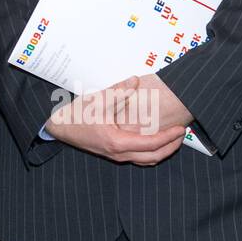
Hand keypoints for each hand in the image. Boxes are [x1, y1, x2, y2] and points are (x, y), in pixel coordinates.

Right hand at [44, 76, 184, 164]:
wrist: (60, 127)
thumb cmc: (77, 114)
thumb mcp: (98, 99)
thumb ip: (119, 90)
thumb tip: (136, 80)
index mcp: (118, 141)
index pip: (151, 144)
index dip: (169, 137)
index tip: (180, 129)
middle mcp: (118, 153)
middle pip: (153, 157)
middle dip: (170, 147)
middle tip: (182, 135)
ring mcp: (115, 155)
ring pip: (146, 160)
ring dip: (162, 151)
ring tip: (172, 139)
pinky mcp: (113, 153)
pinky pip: (138, 158)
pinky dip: (151, 152)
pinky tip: (154, 141)